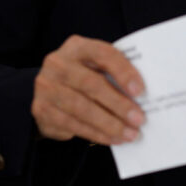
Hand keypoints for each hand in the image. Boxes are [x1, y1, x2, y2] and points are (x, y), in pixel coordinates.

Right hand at [31, 35, 145, 144]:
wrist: (47, 92)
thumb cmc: (83, 77)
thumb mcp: (95, 68)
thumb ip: (114, 75)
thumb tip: (144, 98)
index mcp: (76, 47)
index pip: (102, 54)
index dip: (122, 71)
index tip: (140, 91)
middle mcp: (57, 63)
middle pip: (91, 84)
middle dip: (118, 104)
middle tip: (139, 119)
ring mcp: (46, 87)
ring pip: (81, 108)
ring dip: (109, 124)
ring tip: (130, 134)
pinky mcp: (41, 110)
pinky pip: (72, 124)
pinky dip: (96, 134)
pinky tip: (113, 139)